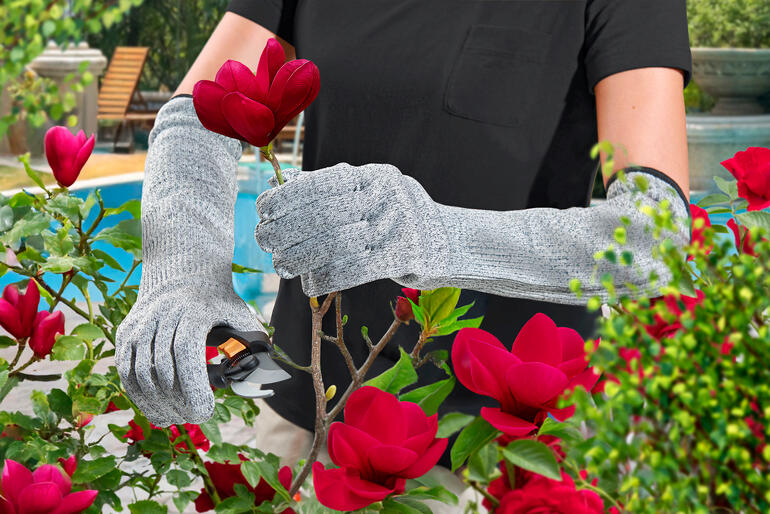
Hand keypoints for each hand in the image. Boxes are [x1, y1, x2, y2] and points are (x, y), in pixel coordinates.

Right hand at [116, 284, 262, 425]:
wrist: (183, 275)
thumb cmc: (218, 302)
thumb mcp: (241, 314)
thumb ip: (256, 342)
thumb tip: (268, 373)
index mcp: (193, 311)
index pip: (186, 353)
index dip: (193, 386)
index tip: (205, 411)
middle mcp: (162, 315)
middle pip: (162, 368)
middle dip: (178, 401)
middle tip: (193, 418)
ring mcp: (140, 324)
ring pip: (140, 372)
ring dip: (156, 403)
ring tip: (175, 419)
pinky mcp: (126, 333)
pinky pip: (126, 370)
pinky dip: (138, 396)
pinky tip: (156, 412)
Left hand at [255, 163, 447, 295]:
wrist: (451, 242)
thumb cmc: (397, 219)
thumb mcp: (370, 193)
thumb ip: (331, 189)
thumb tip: (282, 183)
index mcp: (372, 175)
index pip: (322, 182)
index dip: (287, 197)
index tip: (264, 211)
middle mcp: (386, 194)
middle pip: (326, 213)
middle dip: (288, 228)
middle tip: (266, 242)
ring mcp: (399, 224)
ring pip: (339, 242)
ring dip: (303, 257)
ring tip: (283, 266)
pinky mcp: (407, 254)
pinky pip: (359, 268)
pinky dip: (330, 278)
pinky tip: (312, 284)